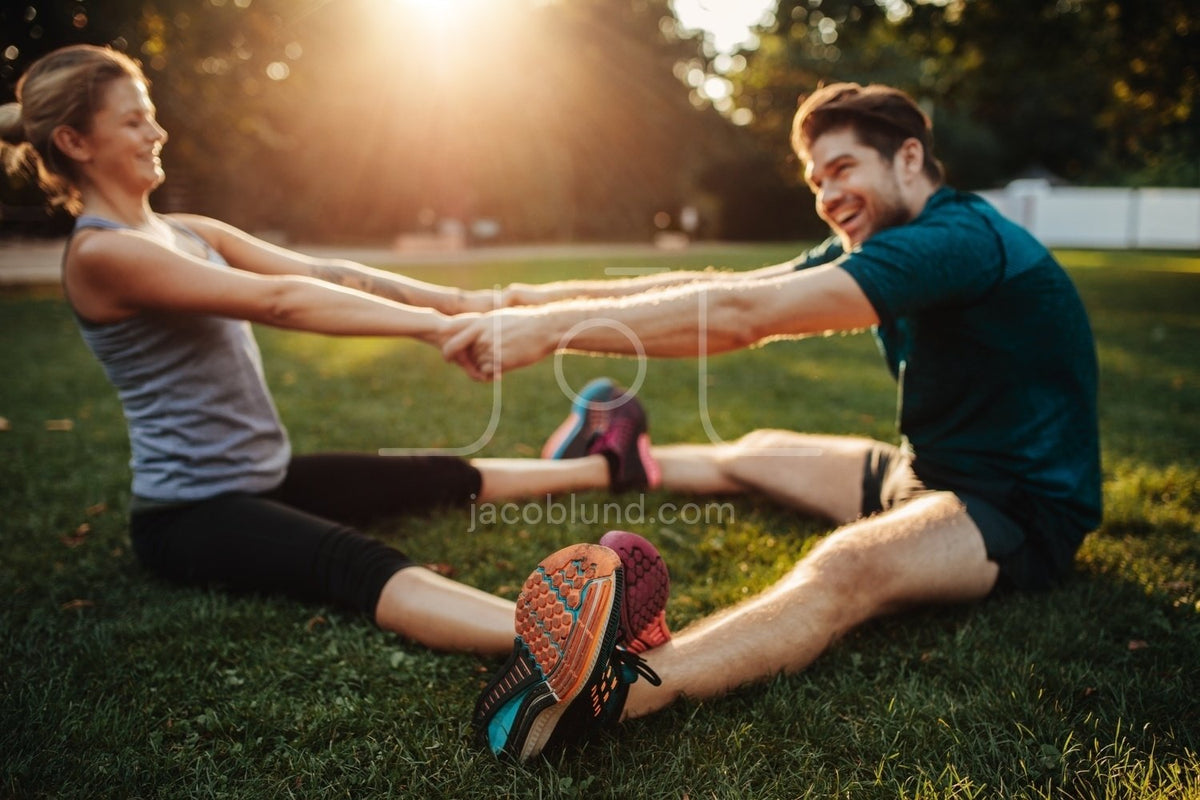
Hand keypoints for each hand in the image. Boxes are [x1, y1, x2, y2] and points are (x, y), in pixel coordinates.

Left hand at [440, 308, 557, 380]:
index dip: (448, 350)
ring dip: (484, 369)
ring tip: (500, 364)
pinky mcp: (500, 360)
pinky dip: (491, 375)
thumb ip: (484, 327)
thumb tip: (474, 337)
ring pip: (475, 365)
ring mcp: (490, 347)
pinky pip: (485, 373)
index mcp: (480, 322)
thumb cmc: (525, 323)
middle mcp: (481, 335)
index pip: (453, 336)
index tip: (448, 358)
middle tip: (479, 368)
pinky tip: (502, 371)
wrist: (544, 327)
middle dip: (468, 363)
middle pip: (464, 355)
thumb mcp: (500, 318)